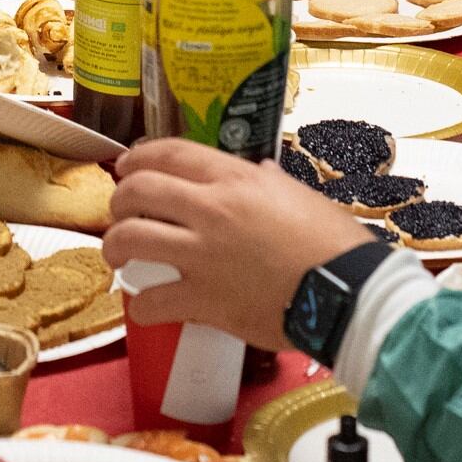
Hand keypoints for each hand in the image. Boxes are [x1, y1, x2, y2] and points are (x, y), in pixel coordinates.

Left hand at [102, 140, 366, 350]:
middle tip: (120, 214)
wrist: (346, 292)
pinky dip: (140, 306)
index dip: (139, 156)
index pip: (171, 153)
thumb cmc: (332, 243)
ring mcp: (203, 255)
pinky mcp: (204, 299)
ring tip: (117, 258)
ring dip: (114, 247)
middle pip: (139, 190)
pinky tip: (144, 307)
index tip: (127, 167)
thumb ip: (270, 181)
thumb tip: (259, 171)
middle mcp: (212, 209)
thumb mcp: (300, 195)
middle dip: (119, 200)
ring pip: (131, 239)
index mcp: (236, 179)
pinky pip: (151, 300)